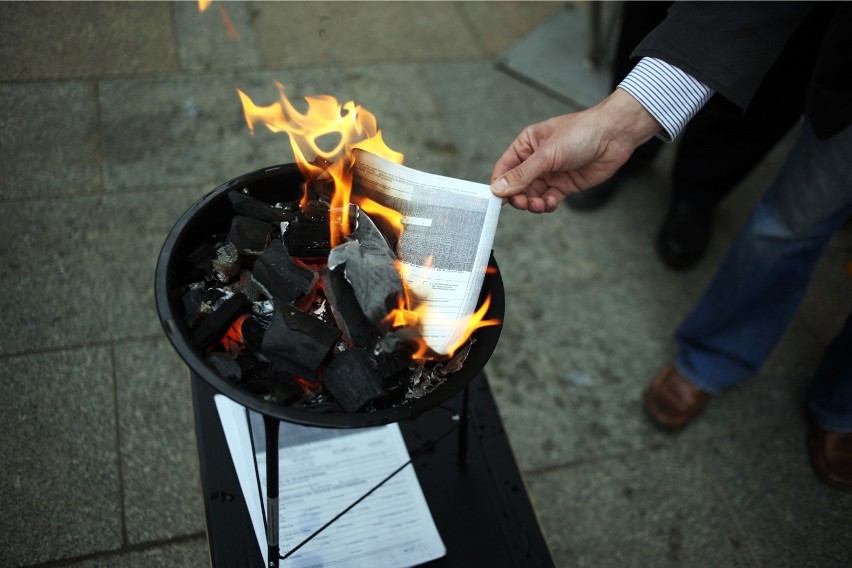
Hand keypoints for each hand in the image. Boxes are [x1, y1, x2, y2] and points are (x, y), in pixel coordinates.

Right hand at [490, 89, 660, 212]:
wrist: (614, 136)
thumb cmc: (581, 133)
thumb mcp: (547, 154)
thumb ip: (522, 174)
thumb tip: (499, 188)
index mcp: (527, 145)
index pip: (504, 168)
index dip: (499, 185)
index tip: (496, 200)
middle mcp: (536, 160)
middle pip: (517, 186)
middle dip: (518, 197)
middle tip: (522, 203)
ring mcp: (551, 173)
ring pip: (533, 195)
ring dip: (533, 203)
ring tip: (539, 205)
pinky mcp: (565, 184)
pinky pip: (549, 199)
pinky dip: (547, 204)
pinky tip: (551, 203)